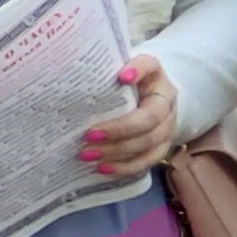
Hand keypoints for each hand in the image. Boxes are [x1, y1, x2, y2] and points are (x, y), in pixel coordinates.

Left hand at [79, 54, 181, 182]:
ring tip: (88, 155)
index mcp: (154, 76)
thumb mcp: (116, 73)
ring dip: (118, 151)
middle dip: (120, 129)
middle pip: (151, 117)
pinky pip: (148, 160)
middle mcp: (166, 101)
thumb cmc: (125, 87)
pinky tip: (103, 169)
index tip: (122, 77)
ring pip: (149, 142)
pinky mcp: (162, 147)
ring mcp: (168, 126)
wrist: (150, 101)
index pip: (150, 67)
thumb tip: (69, 79)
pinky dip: (125, 166)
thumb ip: (101, 73)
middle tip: (89, 135)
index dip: (139, 71)